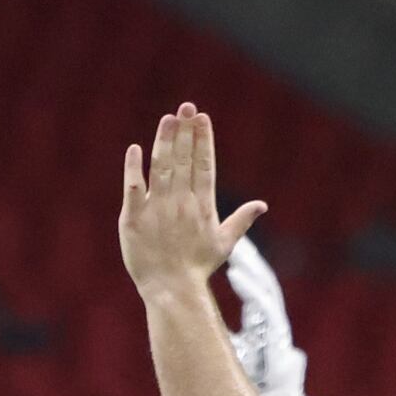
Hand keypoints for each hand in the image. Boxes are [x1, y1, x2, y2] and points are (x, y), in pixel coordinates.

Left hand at [121, 105, 267, 303]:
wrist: (171, 289)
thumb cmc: (197, 268)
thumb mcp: (224, 243)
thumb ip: (241, 220)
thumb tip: (262, 205)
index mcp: (202, 205)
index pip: (204, 164)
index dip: (203, 139)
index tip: (201, 117)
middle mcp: (181, 202)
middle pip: (184, 160)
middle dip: (186, 132)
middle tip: (185, 107)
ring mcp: (157, 209)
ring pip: (161, 168)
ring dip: (165, 141)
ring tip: (168, 119)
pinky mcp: (134, 219)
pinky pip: (133, 188)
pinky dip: (133, 169)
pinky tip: (135, 149)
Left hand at [222, 234, 315, 395]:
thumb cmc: (257, 389)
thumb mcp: (239, 361)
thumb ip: (227, 344)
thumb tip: (204, 331)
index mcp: (263, 328)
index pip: (255, 294)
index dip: (245, 275)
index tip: (232, 256)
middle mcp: (272, 326)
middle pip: (262, 287)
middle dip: (250, 265)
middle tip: (236, 243)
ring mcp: (277, 333)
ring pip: (266, 295)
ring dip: (251, 274)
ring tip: (237, 256)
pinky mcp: (278, 342)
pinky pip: (265, 312)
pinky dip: (252, 293)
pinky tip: (239, 277)